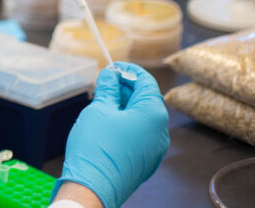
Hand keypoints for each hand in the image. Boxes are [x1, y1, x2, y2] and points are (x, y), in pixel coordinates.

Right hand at [54, 63, 169, 207]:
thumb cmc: (96, 147)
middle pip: (147, 100)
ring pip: (143, 117)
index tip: (113, 67)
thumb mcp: (99, 109)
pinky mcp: (146, 160)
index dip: (129, 71)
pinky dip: (127, 122)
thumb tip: (110, 75)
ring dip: (126, 105)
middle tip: (104, 83)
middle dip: (126, 88)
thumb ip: (108, 88)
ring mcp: (155, 148)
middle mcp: (161, 132)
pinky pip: (141, 133)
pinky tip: (107, 121)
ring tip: (103, 101)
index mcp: (153, 114)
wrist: (94, 186)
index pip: (146, 82)